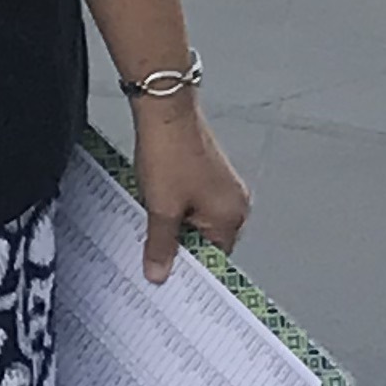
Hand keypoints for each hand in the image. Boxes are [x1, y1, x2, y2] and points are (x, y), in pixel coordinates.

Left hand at [129, 97, 249, 284]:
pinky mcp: (208, 171)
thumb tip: (159, 273)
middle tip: (152, 252)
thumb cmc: (170, 153)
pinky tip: (154, 202)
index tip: (166, 276)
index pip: (214, 258)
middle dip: (179, 245)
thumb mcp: (161, 208)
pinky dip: (174, 206)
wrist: (164, 109)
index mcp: (232, 216)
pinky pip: (193, 200)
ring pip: (196, 219)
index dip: (188, 267)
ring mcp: (223, 185)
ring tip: (150, 222)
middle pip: (206, 240)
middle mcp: (235, 201)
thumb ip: (161, 245)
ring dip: (174, 224)